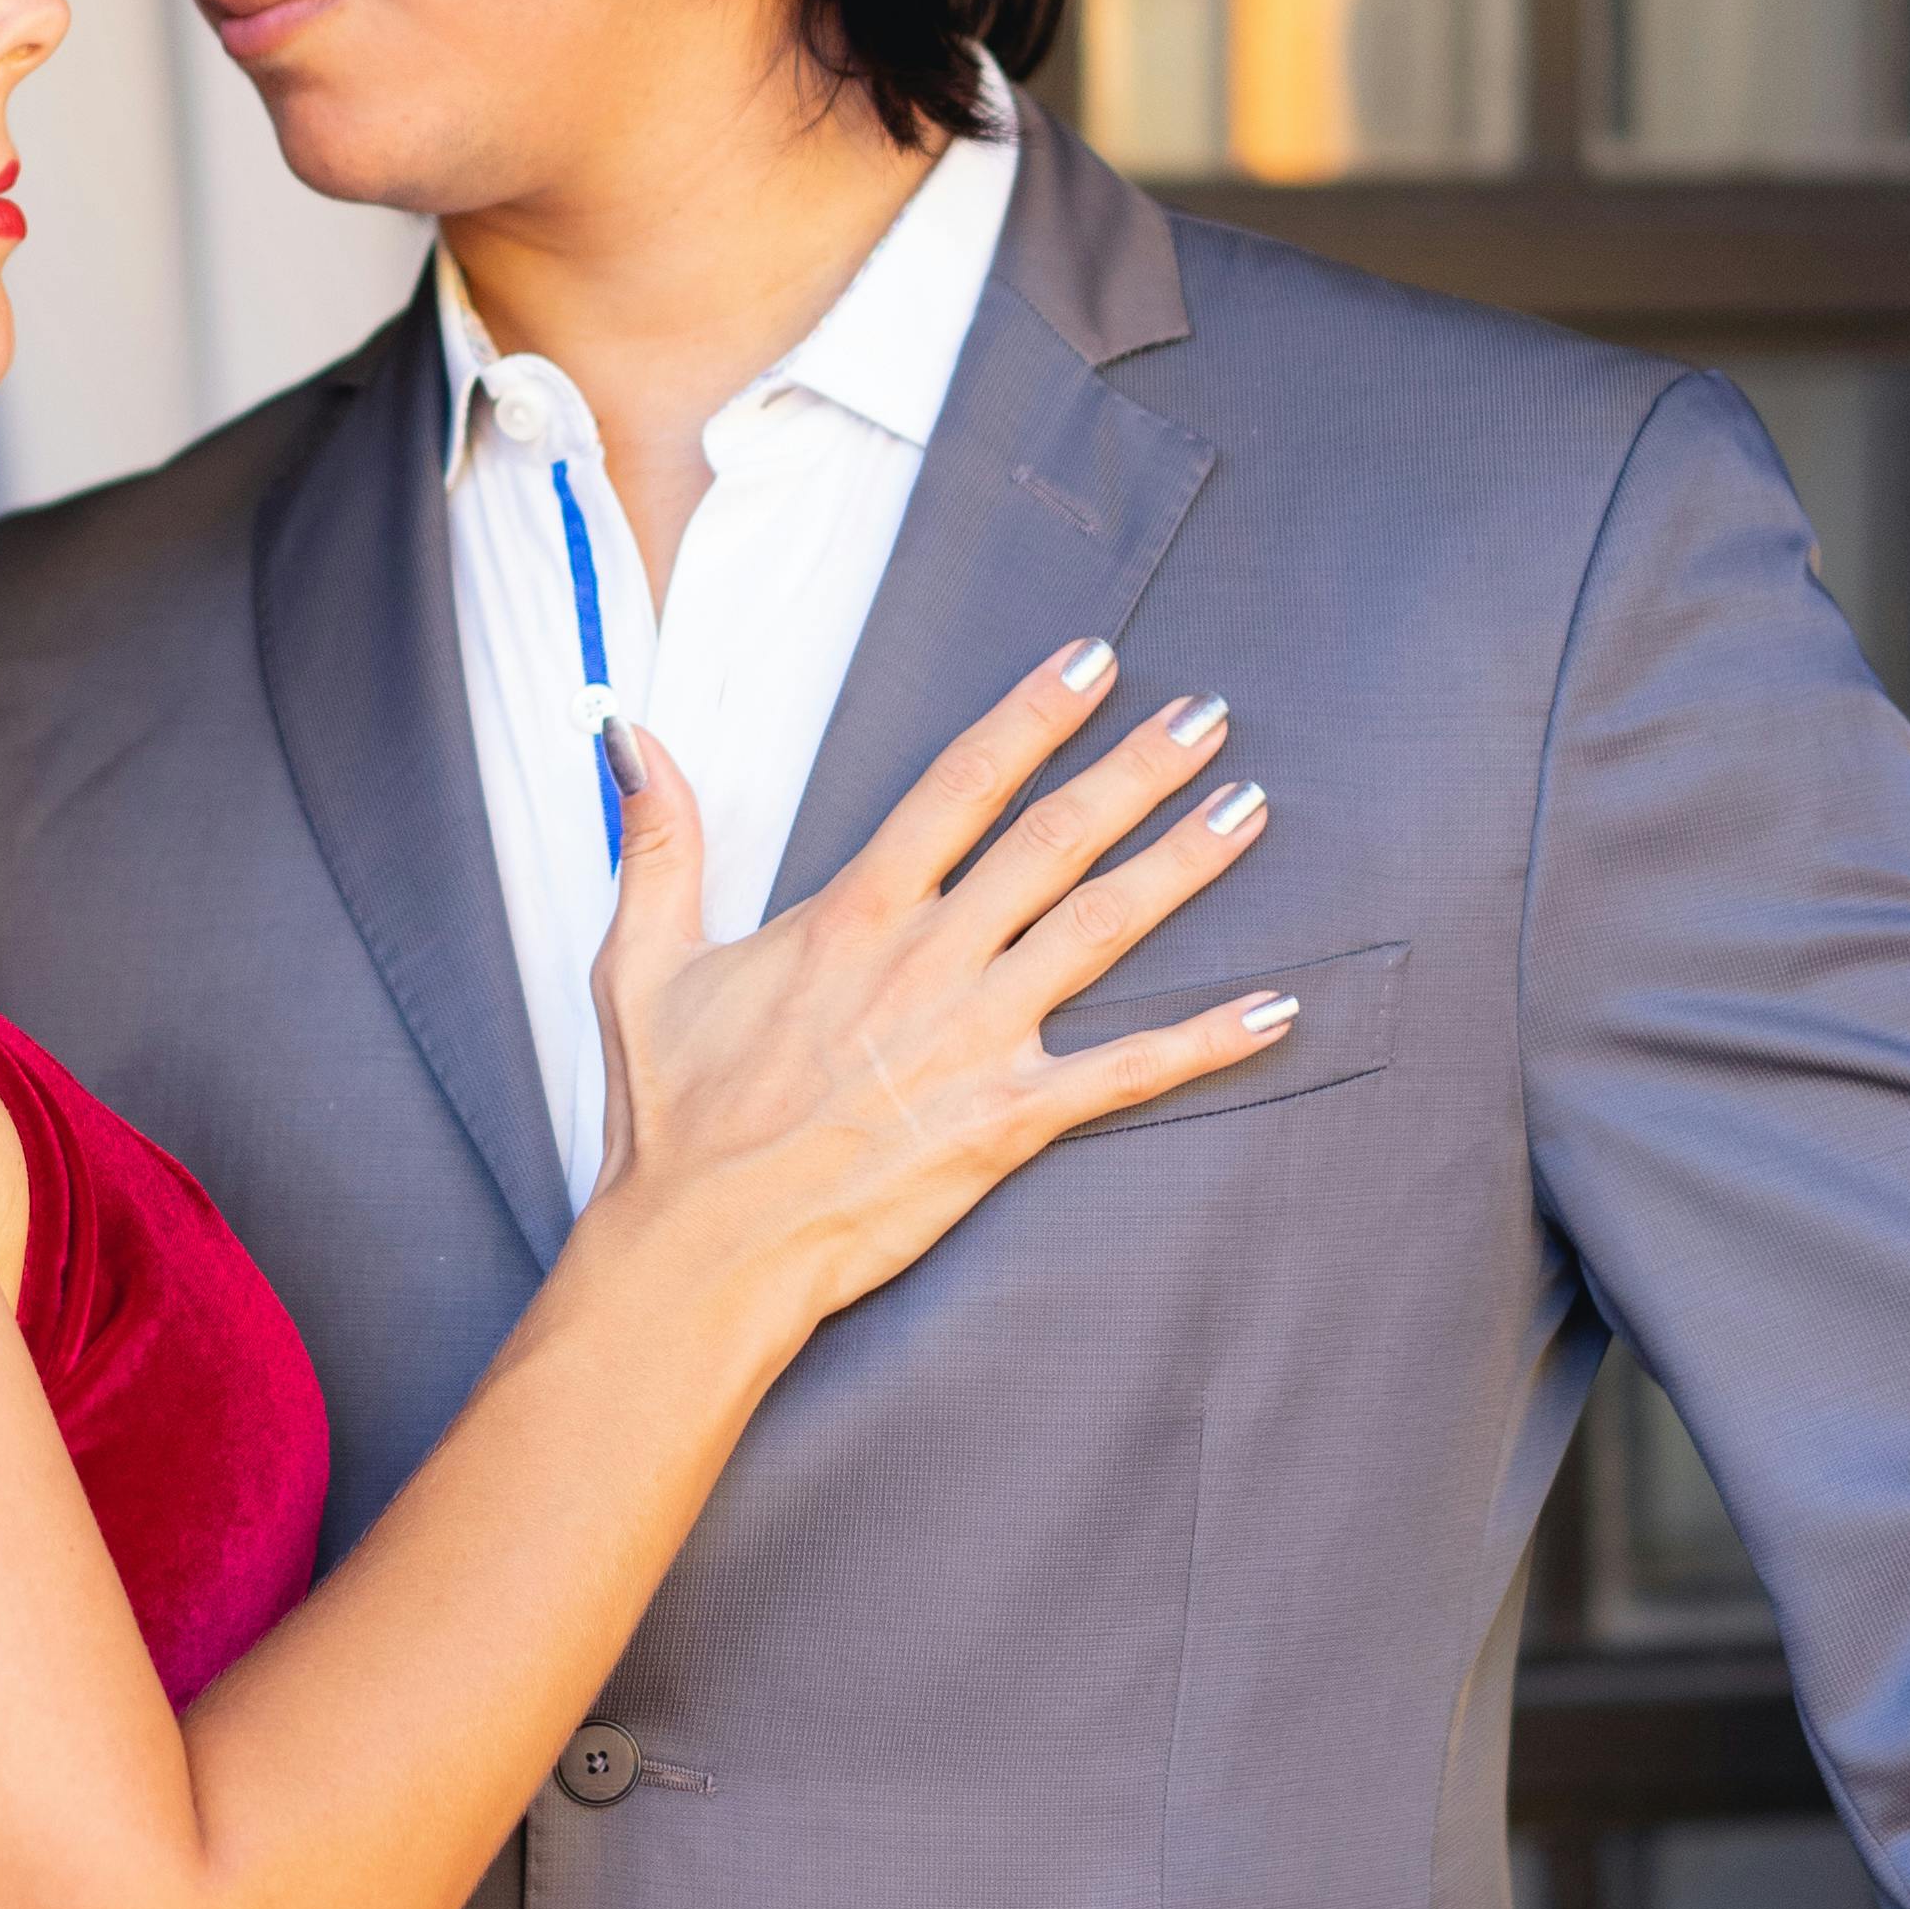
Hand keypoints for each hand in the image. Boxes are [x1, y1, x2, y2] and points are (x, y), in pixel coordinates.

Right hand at [588, 638, 1284, 1325]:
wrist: (700, 1246)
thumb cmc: (673, 1115)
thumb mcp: (641, 961)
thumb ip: (659, 842)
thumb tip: (634, 737)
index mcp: (851, 915)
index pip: (960, 786)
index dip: (1033, 715)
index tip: (1094, 663)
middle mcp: (927, 961)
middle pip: (1053, 841)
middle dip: (1138, 770)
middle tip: (1209, 715)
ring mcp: (973, 1039)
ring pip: (1101, 931)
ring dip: (1183, 866)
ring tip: (1250, 809)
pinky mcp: (1004, 1122)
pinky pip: (1126, 1073)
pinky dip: (1206, 1042)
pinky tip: (1275, 1010)